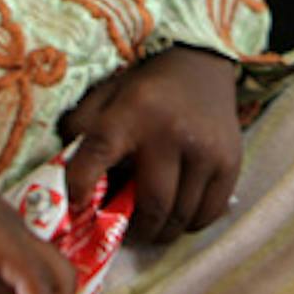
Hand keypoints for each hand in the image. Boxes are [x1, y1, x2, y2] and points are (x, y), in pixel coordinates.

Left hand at [59, 47, 243, 245]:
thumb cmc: (144, 88)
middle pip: (152, 205)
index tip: (76, 206)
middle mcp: (172, 132)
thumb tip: (63, 179)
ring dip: (161, 231)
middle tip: (125, 230)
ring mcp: (206, 150)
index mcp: (133, 112)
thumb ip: (80, 132)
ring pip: (181, 217)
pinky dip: (189, 223)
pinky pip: (207, 214)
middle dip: (135, 230)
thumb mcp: (104, 96)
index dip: (81, 185)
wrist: (201, 63)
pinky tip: (178, 212)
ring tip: (150, 223)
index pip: (98, 152)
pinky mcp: (230, 162)